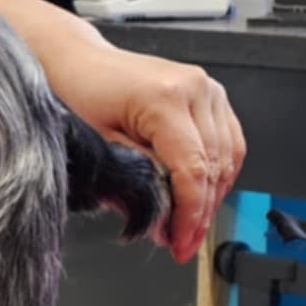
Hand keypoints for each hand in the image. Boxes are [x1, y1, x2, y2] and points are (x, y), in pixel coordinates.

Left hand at [43, 39, 245, 263]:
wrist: (77, 60)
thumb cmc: (78, 91)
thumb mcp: (99, 144)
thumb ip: (135, 182)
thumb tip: (161, 224)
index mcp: (165, 98)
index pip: (192, 170)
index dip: (189, 215)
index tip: (180, 245)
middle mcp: (194, 89)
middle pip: (214, 166)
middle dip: (200, 212)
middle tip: (182, 243)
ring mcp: (206, 88)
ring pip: (228, 157)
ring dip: (212, 196)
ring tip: (189, 226)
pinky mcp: (209, 93)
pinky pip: (227, 141)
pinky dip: (217, 172)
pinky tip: (199, 196)